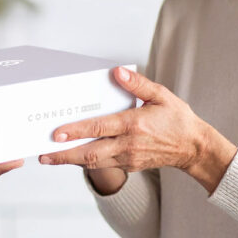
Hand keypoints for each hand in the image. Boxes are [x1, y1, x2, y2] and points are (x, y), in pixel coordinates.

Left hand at [38, 67, 236, 193]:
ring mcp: (128, 159)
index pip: (99, 128)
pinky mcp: (129, 166)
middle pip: (90, 153)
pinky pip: (103, 165)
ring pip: (94, 163)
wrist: (194, 148)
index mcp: (134, 124)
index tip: (56, 133)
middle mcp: (128, 145)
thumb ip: (138, 84)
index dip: (76, 131)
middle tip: (43, 154)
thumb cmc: (177, 119)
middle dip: (64, 154)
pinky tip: (72, 156)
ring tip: (49, 157)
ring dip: (70, 161)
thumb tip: (117, 71)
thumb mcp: (161, 95)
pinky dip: (85, 161)